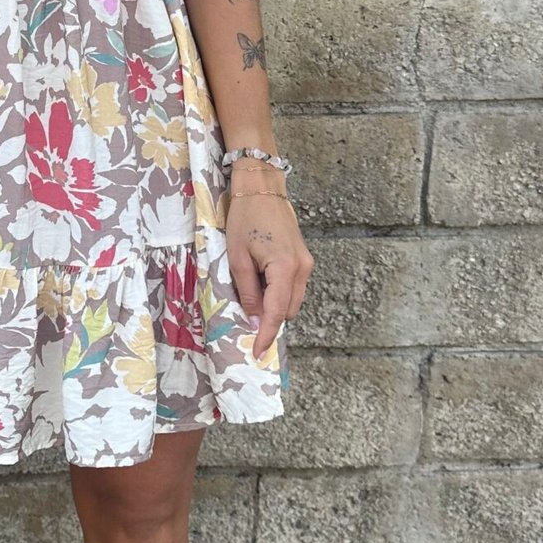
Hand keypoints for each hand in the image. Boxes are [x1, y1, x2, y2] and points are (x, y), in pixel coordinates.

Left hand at [225, 186, 312, 359]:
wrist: (262, 188)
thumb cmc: (245, 218)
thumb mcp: (237, 257)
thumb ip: (247, 291)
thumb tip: (252, 319)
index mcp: (285, 267)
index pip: (277, 312)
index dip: (267, 335)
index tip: (259, 354)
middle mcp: (302, 268)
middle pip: (289, 310)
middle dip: (269, 318)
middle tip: (245, 315)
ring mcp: (306, 263)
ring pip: (292, 300)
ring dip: (273, 304)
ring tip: (250, 290)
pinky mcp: (304, 259)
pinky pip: (292, 286)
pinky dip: (278, 292)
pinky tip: (260, 280)